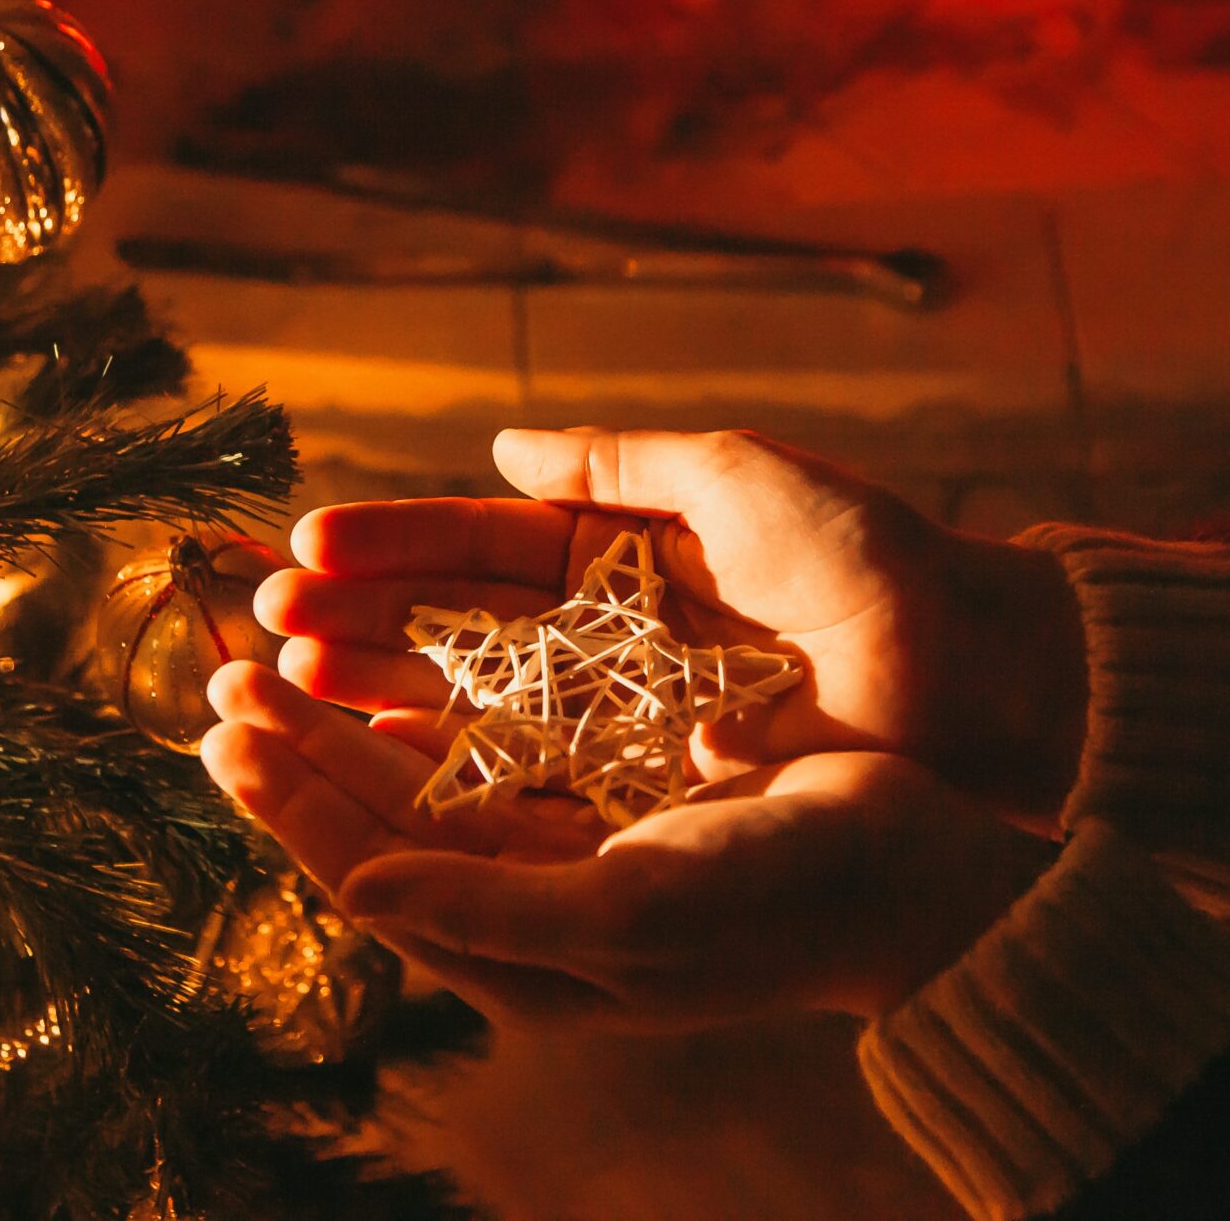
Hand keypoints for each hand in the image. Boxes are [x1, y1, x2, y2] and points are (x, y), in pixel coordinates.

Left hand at [201, 661, 1051, 1025]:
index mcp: (526, 954)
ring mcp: (571, 850)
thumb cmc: (776, 900)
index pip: (377, 872)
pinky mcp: (612, 798)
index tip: (226, 732)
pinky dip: (438, 712)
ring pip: (428, 779)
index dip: (296, 805)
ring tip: (280, 660)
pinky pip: (495, 754)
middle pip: (386, 821)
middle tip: (223, 681)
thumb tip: (365, 886)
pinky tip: (392, 676)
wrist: (909, 875)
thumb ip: (490, 905)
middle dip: (303, 754)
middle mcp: (533, 906)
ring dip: (354, 722)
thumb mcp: (632, 913)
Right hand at [254, 427, 1090, 827]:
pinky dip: (451, 768)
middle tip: (263, 626)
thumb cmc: (863, 560)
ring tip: (290, 688)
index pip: (483, 542)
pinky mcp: (645, 783)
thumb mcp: (740, 478)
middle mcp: (607, 632)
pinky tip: (376, 762)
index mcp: (627, 548)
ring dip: (381, 693)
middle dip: (360, 623)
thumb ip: (619, 462)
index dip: (394, 545)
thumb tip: (502, 446)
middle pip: (457, 625)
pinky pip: (531, 773)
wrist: (966, 673)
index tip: (306, 548)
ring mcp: (620, 712)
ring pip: (475, 701)